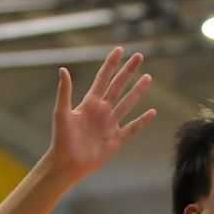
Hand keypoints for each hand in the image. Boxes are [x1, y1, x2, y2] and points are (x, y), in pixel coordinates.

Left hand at [47, 47, 155, 183]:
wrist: (67, 163)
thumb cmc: (61, 139)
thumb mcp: (61, 113)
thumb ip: (64, 92)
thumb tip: (63, 69)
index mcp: (89, 103)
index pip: (103, 78)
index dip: (111, 64)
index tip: (120, 50)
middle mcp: (102, 111)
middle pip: (118, 86)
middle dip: (128, 71)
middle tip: (139, 56)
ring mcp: (110, 124)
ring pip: (127, 103)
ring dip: (138, 91)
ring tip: (148, 78)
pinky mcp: (116, 140)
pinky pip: (132, 128)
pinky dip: (143, 121)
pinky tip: (152, 112)